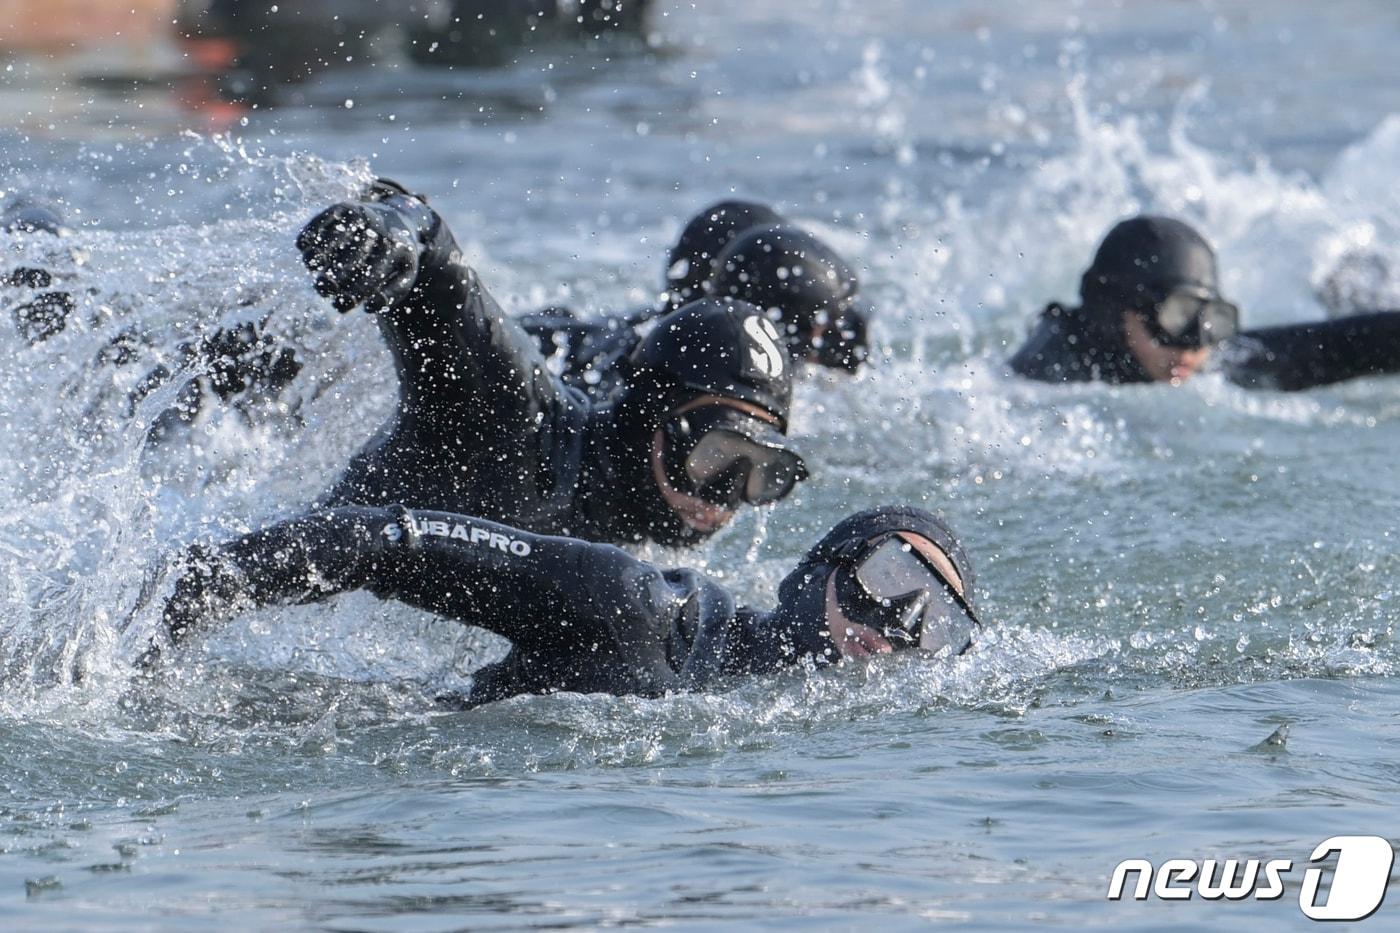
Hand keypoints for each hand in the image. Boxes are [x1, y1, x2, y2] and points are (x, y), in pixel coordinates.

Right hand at [296, 202, 419, 312]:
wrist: (397, 218)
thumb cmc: (395, 255)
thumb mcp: (405, 272)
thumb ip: (394, 292)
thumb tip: (371, 306)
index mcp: (396, 248)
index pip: (374, 273)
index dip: (357, 291)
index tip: (340, 305)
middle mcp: (379, 230)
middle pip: (354, 256)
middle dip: (337, 275)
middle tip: (323, 289)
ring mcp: (362, 215)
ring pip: (338, 234)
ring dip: (321, 250)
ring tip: (310, 266)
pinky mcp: (346, 207)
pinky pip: (326, 218)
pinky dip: (312, 230)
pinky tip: (302, 245)